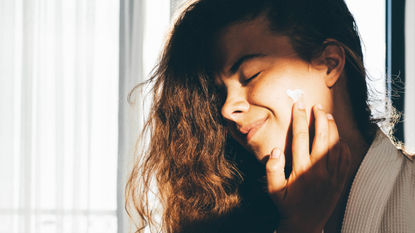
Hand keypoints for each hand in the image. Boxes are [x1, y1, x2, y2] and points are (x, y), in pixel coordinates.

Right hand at [265, 100, 350, 232]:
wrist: (305, 224)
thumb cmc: (287, 205)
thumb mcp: (273, 190)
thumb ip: (272, 169)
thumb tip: (275, 150)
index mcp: (301, 169)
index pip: (301, 137)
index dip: (299, 118)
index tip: (298, 105)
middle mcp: (318, 170)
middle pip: (322, 136)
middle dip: (319, 117)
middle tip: (316, 106)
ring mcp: (332, 176)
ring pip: (336, 145)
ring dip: (333, 128)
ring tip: (327, 116)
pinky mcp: (339, 181)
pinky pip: (346, 159)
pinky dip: (344, 145)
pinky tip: (339, 138)